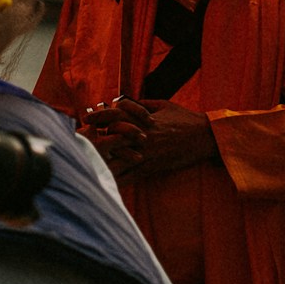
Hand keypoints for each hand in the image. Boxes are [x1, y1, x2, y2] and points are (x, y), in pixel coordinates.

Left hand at [84, 97, 215, 180]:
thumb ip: (143, 103)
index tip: (86, 119)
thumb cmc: (185, 119)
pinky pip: (132, 175)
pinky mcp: (153, 167)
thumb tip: (124, 100)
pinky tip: (105, 183)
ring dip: (102, 163)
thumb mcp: (164, 105)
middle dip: (94, 142)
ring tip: (84, 165)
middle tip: (78, 144)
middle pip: (112, 140)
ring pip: (119, 160)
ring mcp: (147, 154)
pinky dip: (118, 180)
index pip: (116, 117)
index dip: (99, 117)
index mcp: (144, 120)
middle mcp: (143, 137)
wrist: (205, 137)